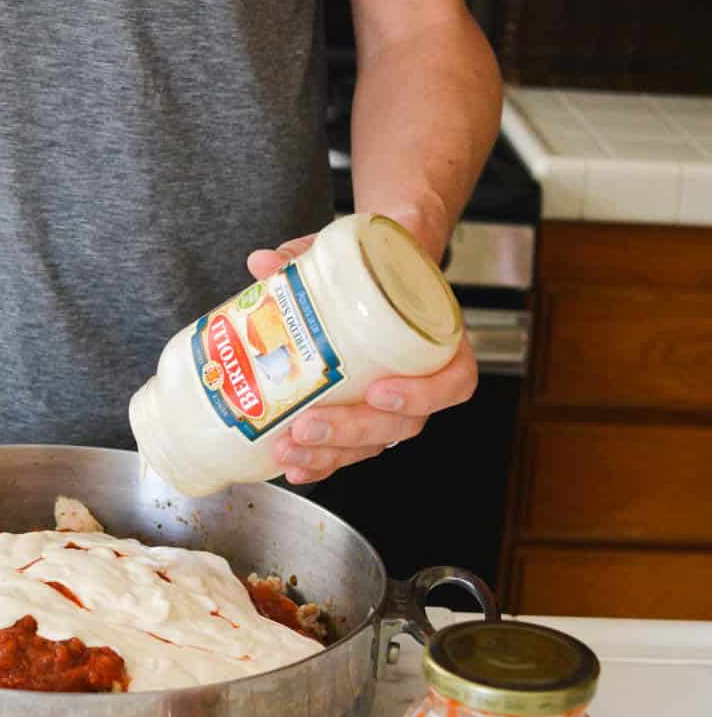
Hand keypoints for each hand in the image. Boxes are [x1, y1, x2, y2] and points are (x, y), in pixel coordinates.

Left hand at [245, 233, 476, 486]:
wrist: (379, 269)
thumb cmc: (376, 267)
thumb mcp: (350, 252)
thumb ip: (306, 254)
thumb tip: (261, 262)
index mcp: (436, 338)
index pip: (455, 379)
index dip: (423, 394)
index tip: (379, 390)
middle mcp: (422, 377)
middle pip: (402, 424)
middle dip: (352, 432)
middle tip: (309, 424)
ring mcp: (393, 403)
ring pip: (374, 443)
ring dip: (331, 454)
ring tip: (290, 450)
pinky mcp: (363, 415)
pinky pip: (352, 449)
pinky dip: (322, 460)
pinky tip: (292, 465)